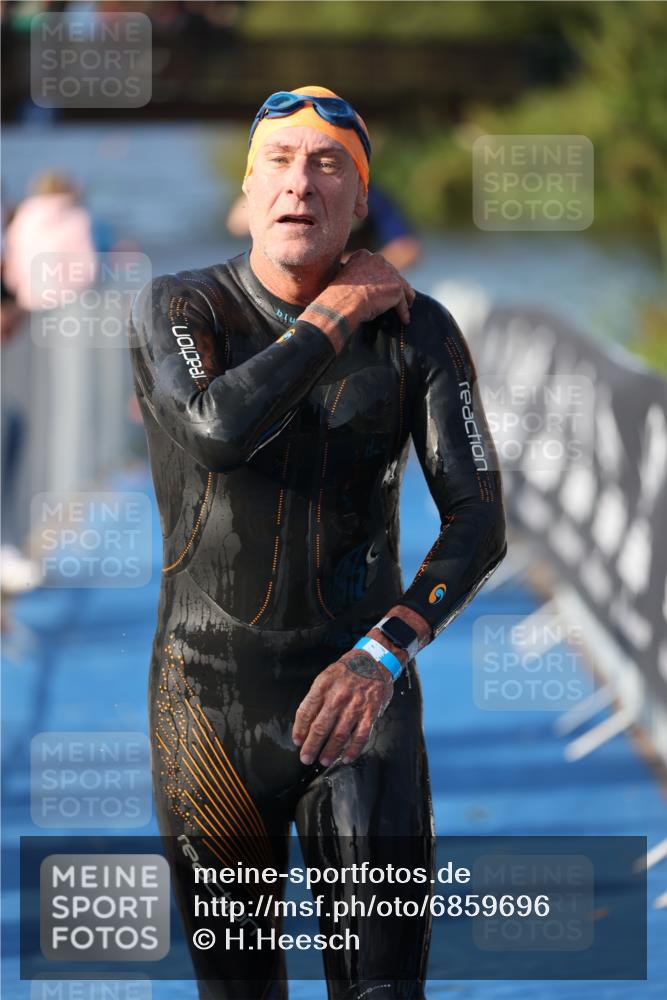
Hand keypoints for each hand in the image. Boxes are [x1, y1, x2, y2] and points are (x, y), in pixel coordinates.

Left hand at [291, 651, 393, 766]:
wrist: (375, 659)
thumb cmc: (348, 669)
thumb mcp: (327, 676)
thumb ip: (317, 697)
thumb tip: (306, 721)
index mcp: (323, 686)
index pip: (305, 712)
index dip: (299, 730)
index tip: (297, 742)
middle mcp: (337, 697)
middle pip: (320, 727)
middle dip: (311, 746)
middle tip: (306, 758)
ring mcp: (355, 706)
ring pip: (339, 735)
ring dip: (330, 751)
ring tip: (323, 760)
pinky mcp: (370, 713)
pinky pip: (360, 736)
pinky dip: (352, 750)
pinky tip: (346, 757)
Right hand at [319, 249, 415, 326]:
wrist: (342, 303)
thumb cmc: (338, 295)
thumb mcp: (344, 278)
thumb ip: (355, 276)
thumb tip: (357, 286)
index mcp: (363, 256)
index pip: (378, 266)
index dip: (381, 277)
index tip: (381, 286)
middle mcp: (378, 260)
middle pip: (392, 274)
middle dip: (393, 286)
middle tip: (393, 298)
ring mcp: (389, 273)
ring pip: (402, 286)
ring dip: (403, 298)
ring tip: (405, 307)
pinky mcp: (396, 288)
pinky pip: (403, 302)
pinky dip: (404, 312)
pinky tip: (404, 319)